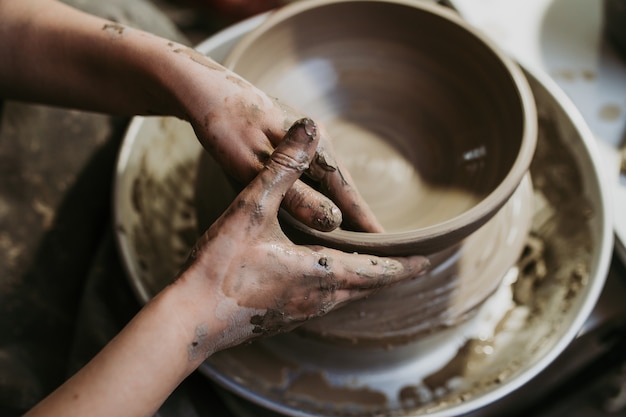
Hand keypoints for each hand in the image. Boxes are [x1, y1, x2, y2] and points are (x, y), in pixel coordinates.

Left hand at [178, 54, 384, 232]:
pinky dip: (318, 193)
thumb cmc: (227, 131)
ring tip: (350, 235)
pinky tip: (317, 206)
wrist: (205, 91)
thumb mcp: (256, 169)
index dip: (365, 220)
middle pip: (342, 187)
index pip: (347, 192)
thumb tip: (334, 221)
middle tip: (372, 249)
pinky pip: (312, 173)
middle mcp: (317, 139)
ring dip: (337, 205)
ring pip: (327, 180)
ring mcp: (304, 138)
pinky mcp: (290, 140)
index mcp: (315, 145)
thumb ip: (294, 197)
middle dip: (356, 216)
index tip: (386, 243)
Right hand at [178, 118, 429, 356]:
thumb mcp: (252, 207)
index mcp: (321, 272)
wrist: (189, 318)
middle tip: (410, 265)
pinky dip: (339, 291)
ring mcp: (299, 314)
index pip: (378, 270)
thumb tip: (308, 128)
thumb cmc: (220, 265)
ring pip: (346, 299)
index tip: (429, 261)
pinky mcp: (280, 320)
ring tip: (375, 270)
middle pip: (367, 288)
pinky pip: (323, 304)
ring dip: (365, 283)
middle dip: (390, 275)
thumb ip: (283, 166)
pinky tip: (326, 282)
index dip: (405, 265)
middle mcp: (317, 299)